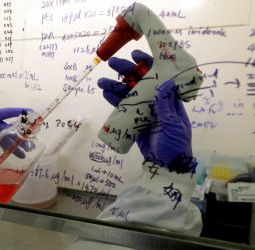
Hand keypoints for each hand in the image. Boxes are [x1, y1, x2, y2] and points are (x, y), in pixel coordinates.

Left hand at [0, 108, 29, 166]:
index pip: (7, 112)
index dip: (20, 112)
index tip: (32, 113)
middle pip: (9, 128)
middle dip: (20, 135)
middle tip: (30, 145)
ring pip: (5, 136)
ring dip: (14, 144)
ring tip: (24, 154)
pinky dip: (5, 147)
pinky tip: (11, 155)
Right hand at [97, 50, 195, 173]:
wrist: (165, 167)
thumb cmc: (175, 145)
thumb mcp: (173, 125)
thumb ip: (166, 106)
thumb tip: (165, 82)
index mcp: (169, 100)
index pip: (160, 76)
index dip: (148, 64)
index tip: (136, 54)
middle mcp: (156, 102)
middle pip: (141, 82)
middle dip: (127, 71)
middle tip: (113, 63)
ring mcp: (144, 111)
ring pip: (129, 94)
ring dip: (116, 86)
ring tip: (102, 81)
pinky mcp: (134, 122)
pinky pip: (123, 108)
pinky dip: (114, 100)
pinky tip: (106, 93)